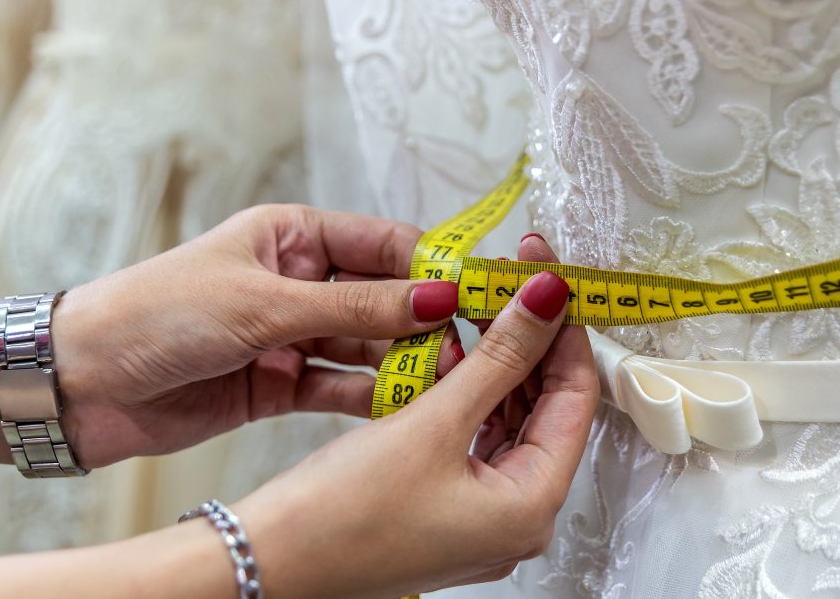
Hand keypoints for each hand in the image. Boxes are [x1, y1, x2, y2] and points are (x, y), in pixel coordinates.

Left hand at [51, 205, 465, 466]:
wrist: (80, 383)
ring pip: (369, 345)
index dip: (434, 267)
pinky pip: (342, 385)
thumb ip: (354, 305)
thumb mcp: (263, 303)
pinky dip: (372, 395)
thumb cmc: (156, 314)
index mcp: (293, 235)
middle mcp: (299, 281)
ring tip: (444, 379)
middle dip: (425, 321)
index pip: (385, 243)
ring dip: (404, 362)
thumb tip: (438, 296)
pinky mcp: (283, 383)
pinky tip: (404, 404)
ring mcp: (293, 334)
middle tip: (468, 347)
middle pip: (385, 297)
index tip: (478, 294)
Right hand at [233, 235, 599, 597]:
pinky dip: (465, 393)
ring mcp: (481, 515)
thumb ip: (499, 356)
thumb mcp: (432, 421)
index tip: (546, 274)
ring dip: (494, 363)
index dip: (563, 328)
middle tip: (510, 279)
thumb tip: (548, 300)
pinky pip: (473, 437)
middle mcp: (516, 517)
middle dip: (529, 340)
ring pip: (507, 418)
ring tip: (476, 307)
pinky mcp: (445, 506)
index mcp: (531, 506)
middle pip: (545, 407)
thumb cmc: (340, 517)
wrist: (263, 565)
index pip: (576, 397)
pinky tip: (447, 355)